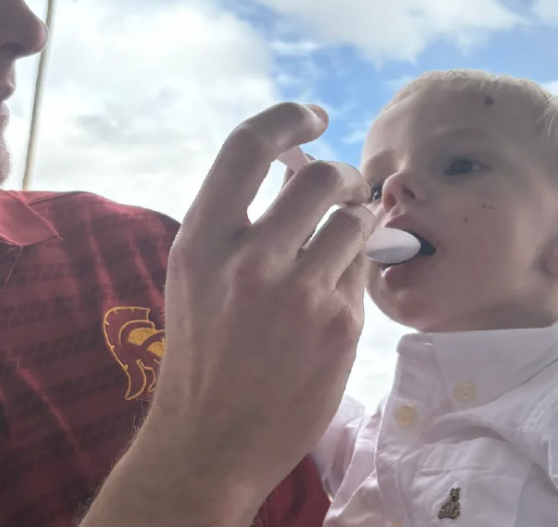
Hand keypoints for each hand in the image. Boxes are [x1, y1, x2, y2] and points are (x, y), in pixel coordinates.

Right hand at [81, 102, 375, 525]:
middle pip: (320, 176)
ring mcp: (298, 292)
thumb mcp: (194, 274)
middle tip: (344, 189)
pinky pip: (363, 268)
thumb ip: (234, 221)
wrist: (211, 439)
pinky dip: (356, 269)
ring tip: (345, 238)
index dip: (287, 118)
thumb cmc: (204, 352)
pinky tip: (336, 290)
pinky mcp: (339, 324)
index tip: (313, 117)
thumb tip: (288, 164)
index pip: (247, 145)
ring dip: (357, 219)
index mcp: (203, 238)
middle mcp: (248, 258)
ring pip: (352, 219)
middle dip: (342, 175)